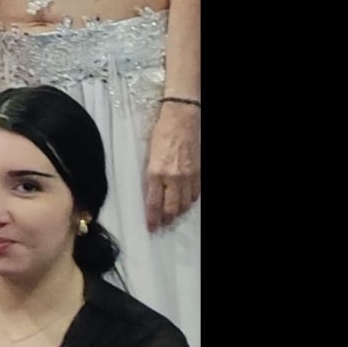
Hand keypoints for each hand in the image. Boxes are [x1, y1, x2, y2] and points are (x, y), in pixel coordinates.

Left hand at [143, 102, 199, 231]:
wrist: (181, 119)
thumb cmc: (161, 134)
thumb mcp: (148, 156)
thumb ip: (151, 177)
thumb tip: (151, 193)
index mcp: (156, 173)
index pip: (154, 204)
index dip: (153, 219)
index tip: (151, 227)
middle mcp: (173, 177)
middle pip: (171, 208)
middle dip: (166, 220)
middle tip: (162, 225)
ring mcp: (188, 176)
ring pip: (184, 204)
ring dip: (178, 212)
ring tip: (172, 216)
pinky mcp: (199, 172)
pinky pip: (195, 194)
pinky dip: (189, 201)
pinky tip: (184, 202)